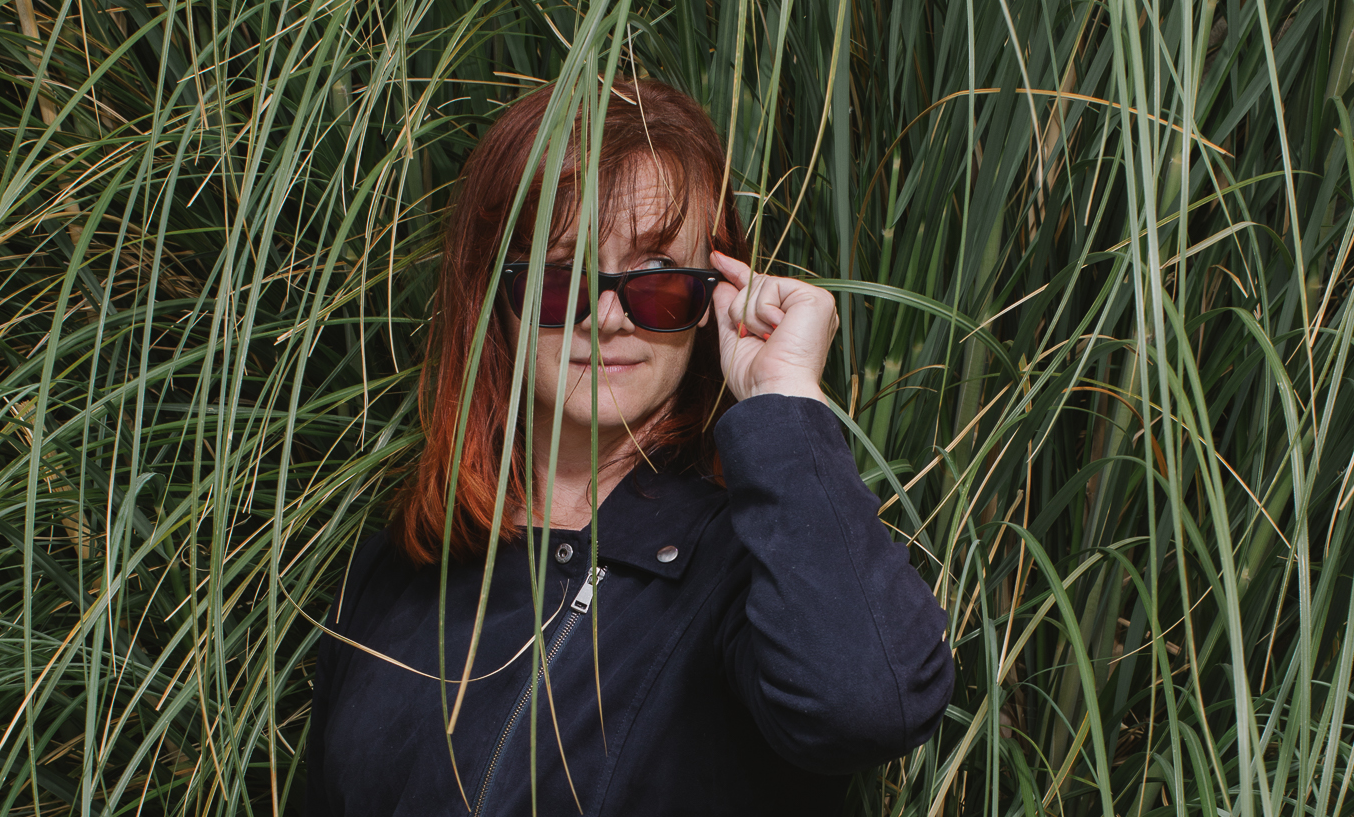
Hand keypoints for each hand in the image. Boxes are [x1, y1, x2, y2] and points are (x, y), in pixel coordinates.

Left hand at [709, 251, 838, 403]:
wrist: (773, 391)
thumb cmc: (757, 378)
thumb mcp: (733, 339)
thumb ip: (728, 310)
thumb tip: (721, 284)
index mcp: (790, 319)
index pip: (761, 288)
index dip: (737, 272)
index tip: (716, 258)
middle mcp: (803, 309)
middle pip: (756, 284)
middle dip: (740, 310)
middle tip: (752, 337)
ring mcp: (813, 301)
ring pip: (760, 284)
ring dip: (751, 315)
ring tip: (768, 338)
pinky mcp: (816, 298)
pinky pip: (771, 286)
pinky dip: (763, 311)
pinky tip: (777, 331)